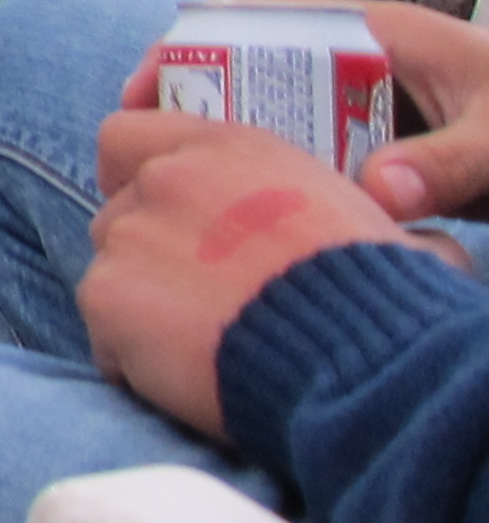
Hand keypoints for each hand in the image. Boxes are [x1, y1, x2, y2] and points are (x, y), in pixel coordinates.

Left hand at [82, 109, 414, 438]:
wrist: (359, 357)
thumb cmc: (382, 296)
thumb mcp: (385, 231)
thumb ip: (362, 222)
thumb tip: (417, 247)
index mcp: (231, 150)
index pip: (130, 136)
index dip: (132, 174)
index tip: (154, 211)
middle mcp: (169, 179)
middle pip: (120, 213)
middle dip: (148, 254)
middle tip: (196, 301)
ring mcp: (131, 236)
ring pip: (110, 273)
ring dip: (142, 310)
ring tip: (203, 350)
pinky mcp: (108, 297)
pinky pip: (104, 338)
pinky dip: (134, 365)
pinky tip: (186, 385)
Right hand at [122, 0, 488, 222]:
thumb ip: (445, 163)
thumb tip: (374, 192)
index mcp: (376, 32)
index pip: (250, 14)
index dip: (184, 47)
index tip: (145, 95)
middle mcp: (360, 61)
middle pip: (245, 66)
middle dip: (193, 107)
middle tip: (150, 161)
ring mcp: (371, 105)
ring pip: (273, 116)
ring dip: (235, 149)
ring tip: (191, 199)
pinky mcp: (386, 148)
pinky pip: (309, 155)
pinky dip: (278, 178)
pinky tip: (265, 224)